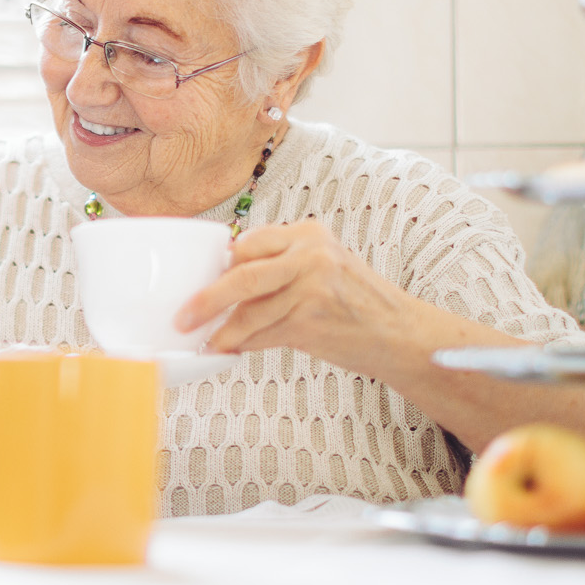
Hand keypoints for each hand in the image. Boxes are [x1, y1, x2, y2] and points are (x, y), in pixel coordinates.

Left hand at [173, 220, 411, 375]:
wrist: (400, 332)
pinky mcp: (311, 321)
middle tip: (184, 316)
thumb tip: (227, 282)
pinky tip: (232, 350)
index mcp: (308, 233)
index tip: (200, 279)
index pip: (249, 243)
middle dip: (207, 299)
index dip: (221, 265)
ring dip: (223, 330)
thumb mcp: (324, 265)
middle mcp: (310, 254)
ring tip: (207, 340)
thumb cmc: (357, 302)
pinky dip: (244, 345)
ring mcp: (311, 288)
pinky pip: (263, 335)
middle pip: (241, 274)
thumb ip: (282, 265)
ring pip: (249, 311)